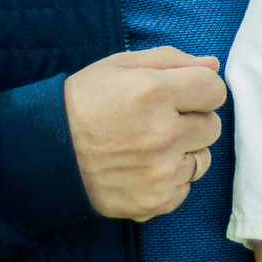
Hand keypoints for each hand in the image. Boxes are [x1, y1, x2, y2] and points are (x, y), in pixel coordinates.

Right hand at [65, 48, 226, 220]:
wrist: (46, 151)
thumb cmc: (84, 102)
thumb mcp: (120, 66)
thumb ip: (171, 60)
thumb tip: (213, 65)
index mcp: (153, 92)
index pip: (215, 90)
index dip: (200, 88)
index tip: (182, 93)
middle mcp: (161, 134)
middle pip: (212, 125)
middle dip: (193, 119)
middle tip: (161, 119)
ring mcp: (159, 172)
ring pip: (203, 159)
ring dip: (184, 151)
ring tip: (151, 145)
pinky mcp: (154, 201)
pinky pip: (185, 187)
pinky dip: (170, 179)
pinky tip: (143, 167)